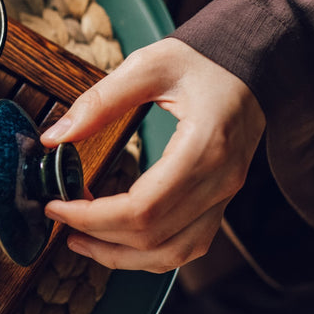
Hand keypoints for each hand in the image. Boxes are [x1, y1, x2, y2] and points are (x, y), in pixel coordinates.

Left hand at [40, 38, 265, 272]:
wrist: (258, 60)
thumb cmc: (206, 58)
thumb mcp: (148, 65)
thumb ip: (99, 102)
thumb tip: (55, 136)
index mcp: (204, 148)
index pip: (141, 209)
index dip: (91, 217)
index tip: (56, 205)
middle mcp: (220, 181)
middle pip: (153, 237)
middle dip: (97, 236)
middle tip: (59, 218)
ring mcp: (225, 195)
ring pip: (173, 253)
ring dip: (122, 255)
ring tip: (81, 239)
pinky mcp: (222, 198)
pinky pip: (189, 244)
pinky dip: (150, 252)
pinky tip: (118, 238)